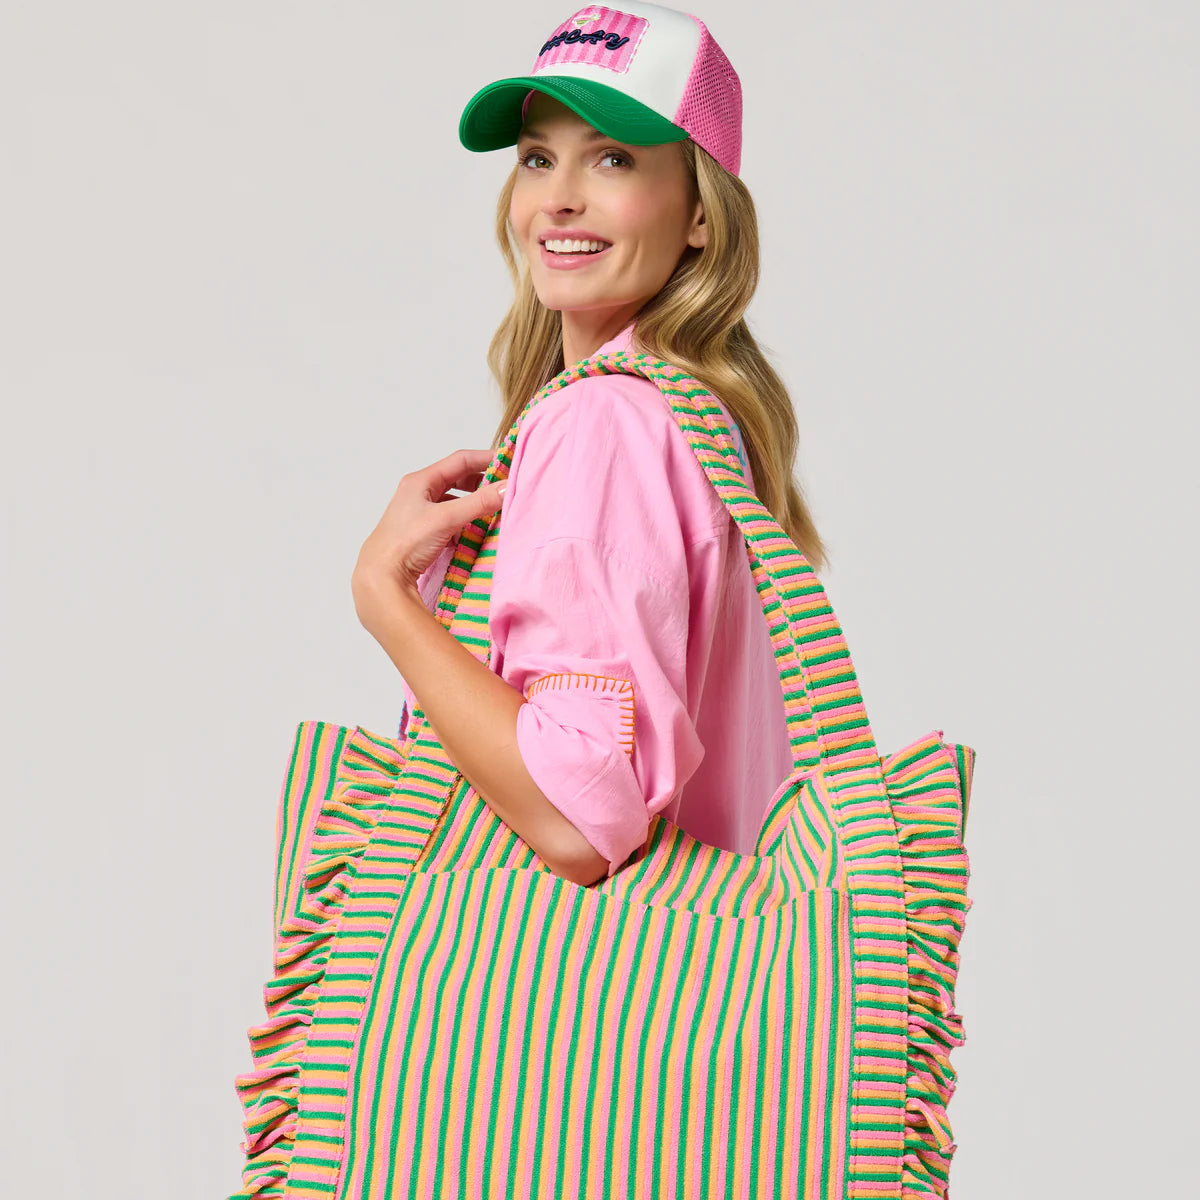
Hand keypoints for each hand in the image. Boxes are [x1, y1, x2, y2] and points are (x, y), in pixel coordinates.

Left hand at [351, 447, 505, 633]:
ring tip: (492, 508)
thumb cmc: (405, 543)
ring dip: (474, 503)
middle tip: (504, 486)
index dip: (486, 459)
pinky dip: (465, 521)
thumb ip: (479, 502)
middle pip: (458, 479)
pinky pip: (450, 519)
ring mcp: (420, 512)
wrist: (382, 576)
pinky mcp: (423, 531)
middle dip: (482, 482)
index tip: (509, 463)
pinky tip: (475, 531)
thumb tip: (507, 488)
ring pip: (455, 500)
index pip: (460, 461)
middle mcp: (419, 492)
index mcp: (420, 481)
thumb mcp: (446, 518)